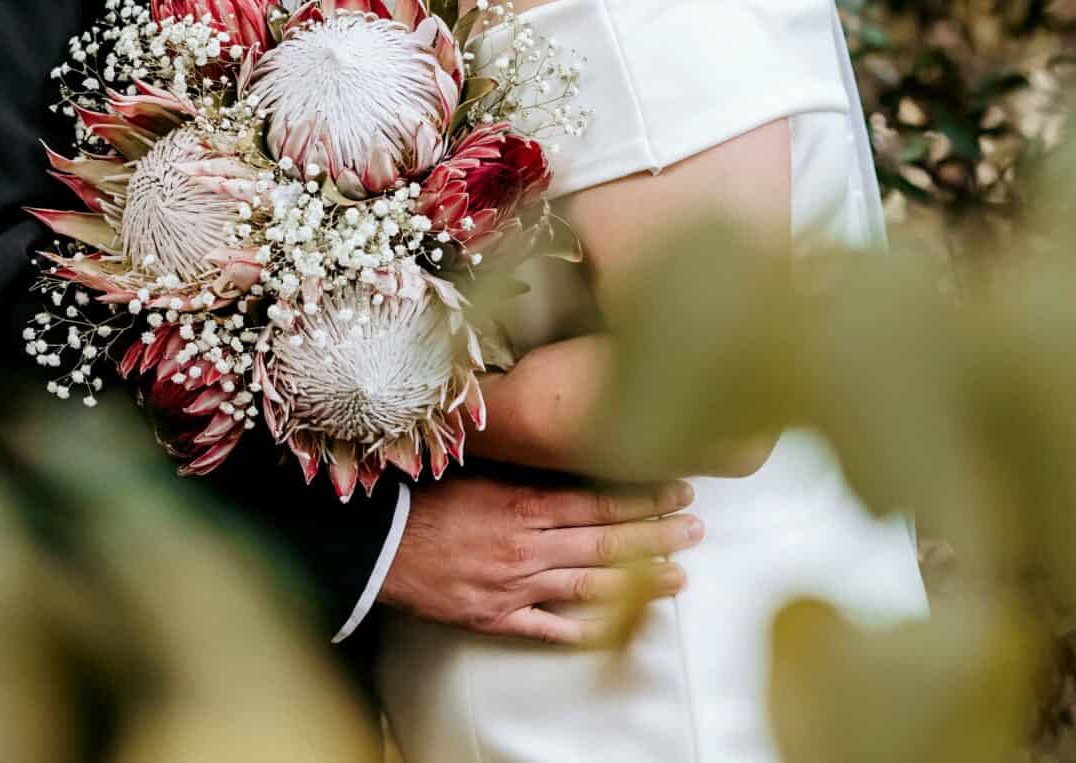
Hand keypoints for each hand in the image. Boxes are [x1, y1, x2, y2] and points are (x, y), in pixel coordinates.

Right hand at [375, 475, 700, 645]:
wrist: (377, 546)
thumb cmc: (424, 501)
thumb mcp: (477, 472)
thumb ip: (522, 469)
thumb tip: (563, 449)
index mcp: (522, 504)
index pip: (599, 501)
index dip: (644, 498)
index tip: (679, 492)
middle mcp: (528, 546)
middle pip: (606, 542)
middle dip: (658, 536)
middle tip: (697, 530)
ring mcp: (516, 585)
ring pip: (591, 584)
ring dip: (640, 581)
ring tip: (680, 577)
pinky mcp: (497, 616)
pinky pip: (548, 626)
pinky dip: (583, 627)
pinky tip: (618, 625)